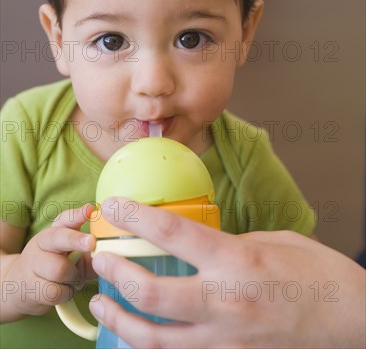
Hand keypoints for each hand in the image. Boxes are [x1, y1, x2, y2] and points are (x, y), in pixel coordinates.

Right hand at [4, 204, 95, 317]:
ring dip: (74, 277)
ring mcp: (33, 265)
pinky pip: (55, 291)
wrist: (21, 285)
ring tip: (74, 279)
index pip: (64, 220)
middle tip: (91, 243)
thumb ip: (89, 244)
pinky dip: (66, 293)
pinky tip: (65, 290)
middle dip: (76, 241)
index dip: (77, 215)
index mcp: (53, 232)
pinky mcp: (31, 288)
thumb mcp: (72, 252)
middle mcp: (40, 244)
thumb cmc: (56, 265)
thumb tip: (110, 242)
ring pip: (60, 270)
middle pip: (59, 240)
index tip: (90, 211)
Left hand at [89, 198, 364, 348]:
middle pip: (151, 293)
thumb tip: (195, 243)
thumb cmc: (315, 273)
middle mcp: (225, 302)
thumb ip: (227, 242)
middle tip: (100, 258)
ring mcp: (224, 339)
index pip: (172, 233)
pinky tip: (137, 332)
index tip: (114, 205)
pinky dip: (150, 345)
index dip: (135, 216)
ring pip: (154, 338)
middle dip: (115, 274)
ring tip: (101, 303)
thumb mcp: (270, 241)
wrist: (349, 320)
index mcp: (236, 261)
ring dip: (119, 320)